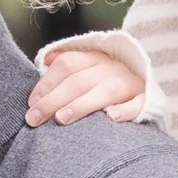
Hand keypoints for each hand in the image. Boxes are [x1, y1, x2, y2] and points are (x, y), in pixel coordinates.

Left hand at [25, 37, 152, 124]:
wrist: (144, 90)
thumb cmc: (103, 85)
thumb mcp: (86, 70)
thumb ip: (66, 69)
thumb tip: (45, 61)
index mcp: (94, 58)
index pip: (67, 64)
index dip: (47, 82)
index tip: (31, 103)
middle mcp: (112, 68)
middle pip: (80, 81)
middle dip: (53, 100)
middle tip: (34, 119)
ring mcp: (130, 83)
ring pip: (106, 92)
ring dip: (82, 105)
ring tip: (61, 119)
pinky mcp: (146, 100)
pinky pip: (137, 105)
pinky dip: (126, 110)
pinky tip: (111, 117)